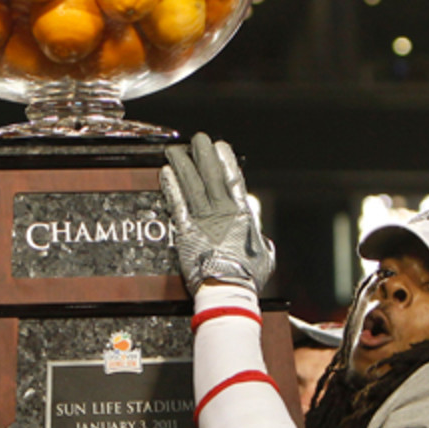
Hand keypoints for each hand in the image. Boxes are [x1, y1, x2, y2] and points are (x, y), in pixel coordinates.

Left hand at [158, 132, 274, 293]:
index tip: (220, 146)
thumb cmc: (246, 275)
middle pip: (211, 176)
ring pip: (192, 185)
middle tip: (197, 139)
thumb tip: (253, 207)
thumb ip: (256, 225)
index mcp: (242, 215)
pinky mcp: (186, 230)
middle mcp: (222, 212)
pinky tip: (165, 172)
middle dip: (204, 155)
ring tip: (175, 150)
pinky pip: (177, 203)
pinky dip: (171, 186)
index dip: (226, 161)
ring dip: (183, 165)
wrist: (228, 288)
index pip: (234, 180)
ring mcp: (203, 219)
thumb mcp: (263, 250)